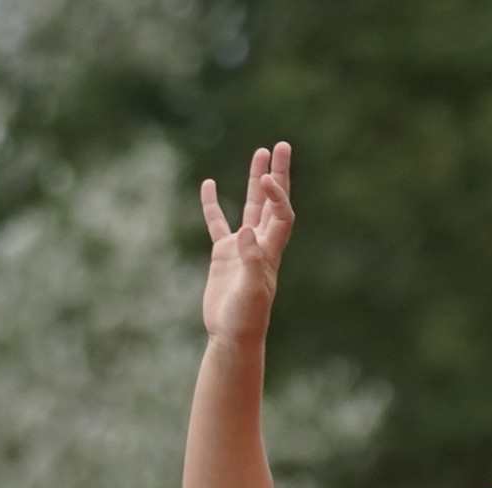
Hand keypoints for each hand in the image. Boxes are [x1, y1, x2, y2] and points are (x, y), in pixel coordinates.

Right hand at [199, 142, 294, 347]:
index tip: (268, 177)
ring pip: (251, 206)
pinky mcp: (223, 255)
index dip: (278, 194)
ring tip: (260, 153)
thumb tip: (246, 232)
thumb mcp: (251, 291)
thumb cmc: (246, 319)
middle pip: (273, 202)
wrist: (232, 337)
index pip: (281, 213)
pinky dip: (213, 204)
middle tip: (282, 145)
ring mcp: (242, 248)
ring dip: (255, 181)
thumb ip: (251, 261)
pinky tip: (209, 184)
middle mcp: (260, 244)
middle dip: (278, 175)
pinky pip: (218, 223)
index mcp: (271, 251)